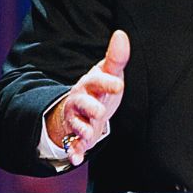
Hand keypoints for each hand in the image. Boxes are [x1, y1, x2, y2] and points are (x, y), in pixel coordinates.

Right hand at [45, 29, 129, 165]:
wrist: (78, 110)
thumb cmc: (98, 90)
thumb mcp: (108, 74)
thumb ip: (116, 58)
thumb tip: (121, 34)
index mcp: (91, 84)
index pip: (97, 80)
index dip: (106, 82)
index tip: (118, 84)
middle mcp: (80, 100)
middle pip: (82, 102)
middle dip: (89, 107)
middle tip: (99, 112)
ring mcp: (76, 119)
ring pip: (75, 124)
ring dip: (80, 129)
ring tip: (87, 135)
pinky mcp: (74, 136)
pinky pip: (71, 145)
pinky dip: (73, 152)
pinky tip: (75, 159)